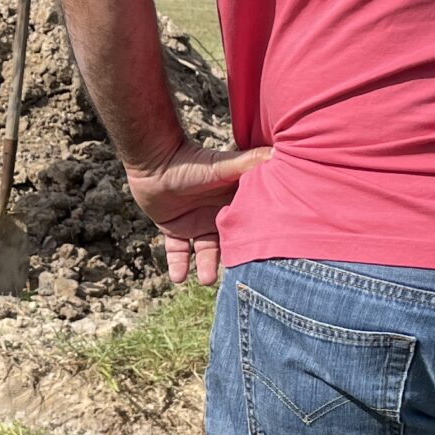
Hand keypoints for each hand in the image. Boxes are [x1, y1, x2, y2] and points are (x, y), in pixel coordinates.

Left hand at [125, 141, 264, 285]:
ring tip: (206, 280)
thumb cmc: (192, 161)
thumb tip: (279, 154)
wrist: (155, 159)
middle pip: (228, 243)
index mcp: (233, 201)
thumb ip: (252, 162)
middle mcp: (217, 214)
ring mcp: (196, 222)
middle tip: (237, 279)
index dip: (254, 241)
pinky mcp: (174, 228)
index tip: (263, 258)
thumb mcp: (226, 165)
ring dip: (205, 266)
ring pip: (204, 251)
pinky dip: (178, 265)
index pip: (248, 225)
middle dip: (232, 261)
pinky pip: (178, 252)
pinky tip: (178, 278)